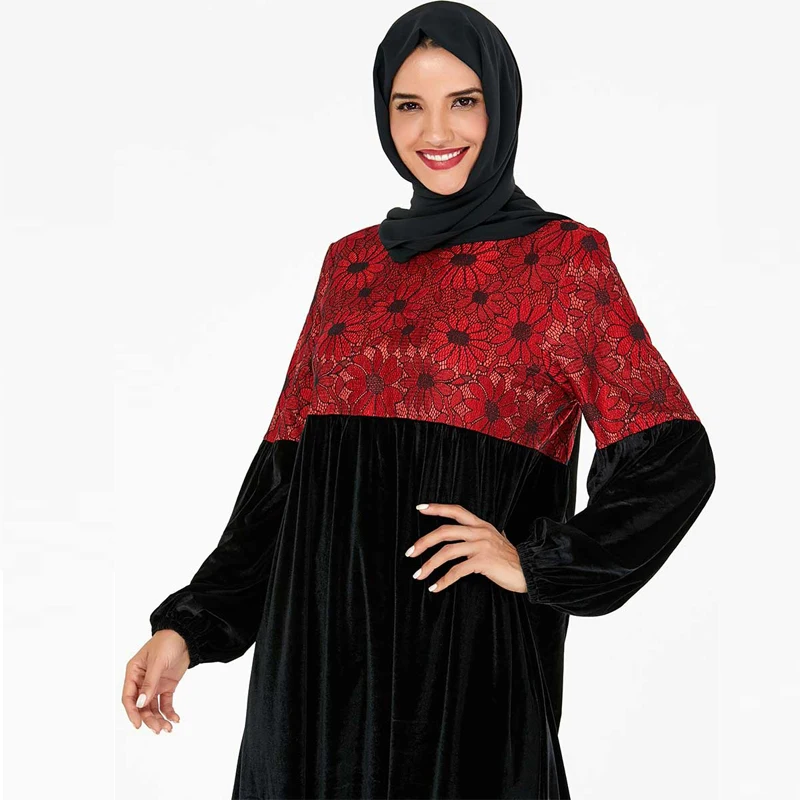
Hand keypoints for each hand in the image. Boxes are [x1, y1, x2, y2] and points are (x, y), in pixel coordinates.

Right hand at [121, 629, 189, 733]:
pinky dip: (169, 712)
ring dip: (159, 718)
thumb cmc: (167, 642)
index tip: (138, 724)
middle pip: (141, 706)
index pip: (129, 697)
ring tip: (167, 728)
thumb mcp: (157, 662)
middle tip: (158, 729)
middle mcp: (142, 681)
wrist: (186, 636)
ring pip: (153, 707)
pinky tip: (175, 719)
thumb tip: (141, 703)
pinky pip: (165, 703)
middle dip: (149, 718)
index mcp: (133, 673)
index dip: (132, 712)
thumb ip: (150, 683)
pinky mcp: (167, 686)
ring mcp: (155, 684)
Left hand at [406, 502, 527, 595]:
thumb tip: (469, 534)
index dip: (437, 508)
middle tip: (410, 552)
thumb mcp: (496, 539)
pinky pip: (457, 571)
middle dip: (424, 542)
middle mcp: (480, 532)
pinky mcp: (483, 562)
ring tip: (418, 575)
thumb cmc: (511, 558)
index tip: (420, 508)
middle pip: (445, 531)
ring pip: (447, 552)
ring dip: (429, 565)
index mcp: (481, 525)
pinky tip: (435, 587)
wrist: (530, 571)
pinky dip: (443, 580)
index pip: (456, 511)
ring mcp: (482, 546)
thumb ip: (482, 535)